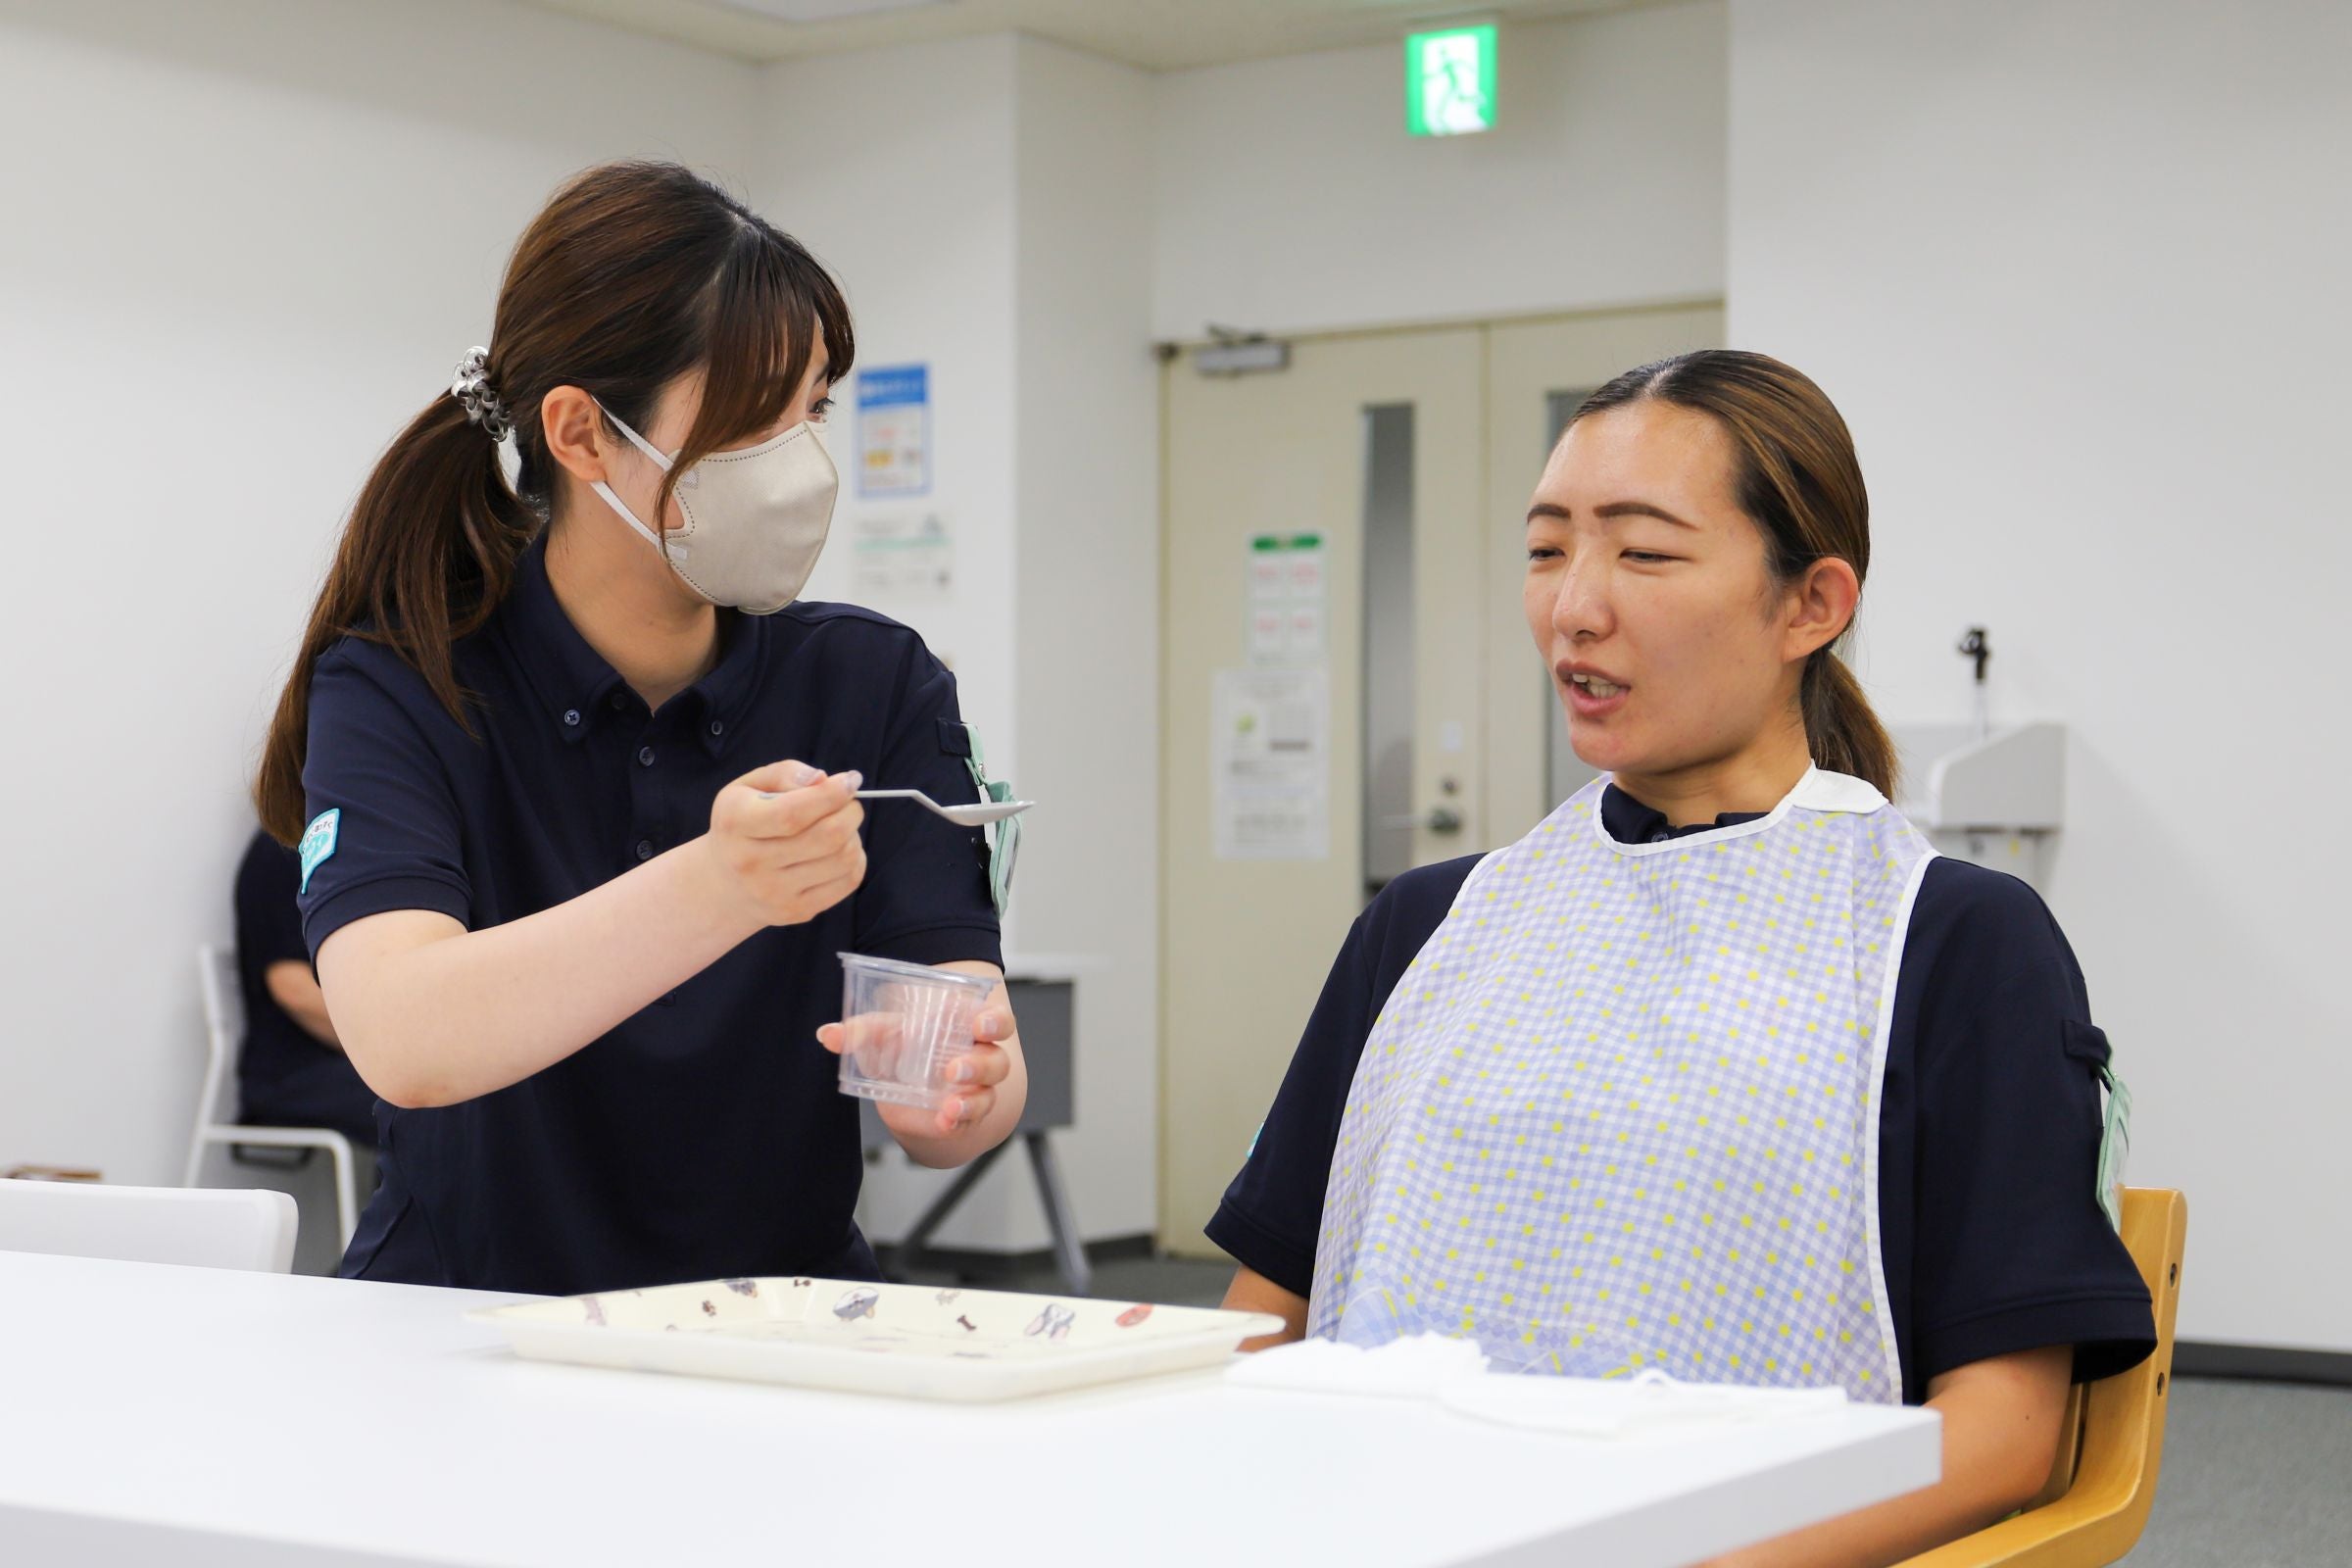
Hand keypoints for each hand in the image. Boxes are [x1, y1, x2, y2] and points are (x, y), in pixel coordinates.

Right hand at [695, 761, 865, 928]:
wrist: (725, 883)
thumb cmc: (743, 824)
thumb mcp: (748, 787)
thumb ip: (785, 773)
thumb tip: (822, 780)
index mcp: (736, 823)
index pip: (792, 813)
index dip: (831, 795)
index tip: (851, 781)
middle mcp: (751, 863)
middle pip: (827, 836)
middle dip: (850, 812)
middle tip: (849, 803)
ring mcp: (774, 893)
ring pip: (844, 859)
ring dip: (854, 835)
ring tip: (840, 826)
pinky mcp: (796, 911)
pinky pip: (847, 881)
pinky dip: (855, 860)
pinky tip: (840, 850)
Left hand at [817, 1001, 1015, 1140]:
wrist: (907, 1085)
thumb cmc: (906, 1046)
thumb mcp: (883, 1034)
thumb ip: (859, 1032)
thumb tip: (827, 1034)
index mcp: (968, 1029)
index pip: (996, 1022)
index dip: (994, 1021)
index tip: (980, 1023)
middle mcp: (980, 1060)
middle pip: (997, 1061)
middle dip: (980, 1065)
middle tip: (954, 1068)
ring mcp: (975, 1092)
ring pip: (987, 1096)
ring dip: (971, 1100)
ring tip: (950, 1106)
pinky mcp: (963, 1117)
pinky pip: (968, 1121)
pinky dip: (956, 1122)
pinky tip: (944, 1122)